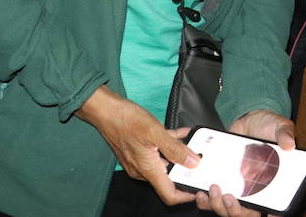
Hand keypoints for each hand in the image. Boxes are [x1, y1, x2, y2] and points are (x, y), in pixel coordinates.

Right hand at [76, 87, 197, 206]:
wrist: (106, 111)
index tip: (198, 188)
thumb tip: (192, 162)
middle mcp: (142, 170)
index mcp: (147, 170)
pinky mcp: (138, 151)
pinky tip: (181, 133)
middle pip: (168, 178)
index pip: (169, 194)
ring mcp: (139, 161)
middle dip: (185, 169)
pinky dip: (170, 144)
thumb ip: (175, 149)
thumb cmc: (125, 120)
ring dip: (179, 153)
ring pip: (164, 163)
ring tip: (192, 143)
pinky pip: (158, 152)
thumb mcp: (155, 133)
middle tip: (200, 159)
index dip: (185, 195)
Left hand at [190, 110, 295, 215]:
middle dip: (236, 211)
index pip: (274, 208)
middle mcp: (256, 190)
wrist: (249, 120)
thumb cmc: (268, 126)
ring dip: (219, 205)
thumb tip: (290, 145)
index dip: (270, 214)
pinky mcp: (223, 184)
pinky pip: (212, 201)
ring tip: (213, 188)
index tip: (263, 212)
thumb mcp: (279, 126)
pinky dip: (205, 201)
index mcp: (273, 183)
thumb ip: (285, 134)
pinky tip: (201, 191)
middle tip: (229, 197)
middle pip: (247, 214)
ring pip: (227, 210)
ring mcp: (238, 189)